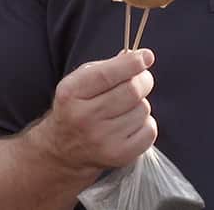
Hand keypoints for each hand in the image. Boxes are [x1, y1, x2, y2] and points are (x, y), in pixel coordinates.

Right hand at [31, 49, 157, 173]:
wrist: (64, 150)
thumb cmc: (77, 108)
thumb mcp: (79, 83)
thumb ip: (107, 68)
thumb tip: (141, 58)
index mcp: (70, 93)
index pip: (106, 75)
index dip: (131, 64)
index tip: (146, 57)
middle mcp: (83, 117)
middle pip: (131, 91)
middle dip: (144, 80)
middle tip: (143, 80)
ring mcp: (101, 139)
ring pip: (143, 109)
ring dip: (141, 104)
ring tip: (128, 108)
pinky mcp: (118, 155)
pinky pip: (149, 131)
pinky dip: (146, 123)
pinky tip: (132, 124)